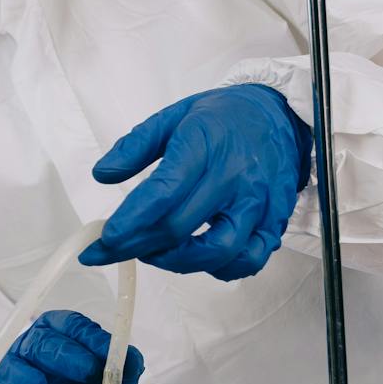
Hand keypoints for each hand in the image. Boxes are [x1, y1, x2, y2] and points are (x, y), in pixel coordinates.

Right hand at [0, 310, 143, 383]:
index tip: (106, 352)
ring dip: (22, 374)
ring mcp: (12, 376)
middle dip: (62, 354)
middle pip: (39, 341)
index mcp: (59, 337)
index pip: (69, 325)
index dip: (87, 336)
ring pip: (8, 367)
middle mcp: (31, 350)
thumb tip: (130, 360)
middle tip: (85, 370)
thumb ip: (125, 369)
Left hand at [80, 83, 308, 280]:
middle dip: (137, 246)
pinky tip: (196, 258)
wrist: (280, 115)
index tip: (103, 240)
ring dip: (176, 262)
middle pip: (180, 228)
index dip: (130, 222)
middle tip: (113, 249)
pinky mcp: (274, 221)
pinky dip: (220, 268)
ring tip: (153, 253)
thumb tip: (102, 174)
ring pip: (217, 251)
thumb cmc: (223, 118)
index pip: (163, 193)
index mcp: (204, 146)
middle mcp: (233, 177)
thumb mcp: (173, 116)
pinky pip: (249, 260)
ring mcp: (257, 202)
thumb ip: (135, 145)